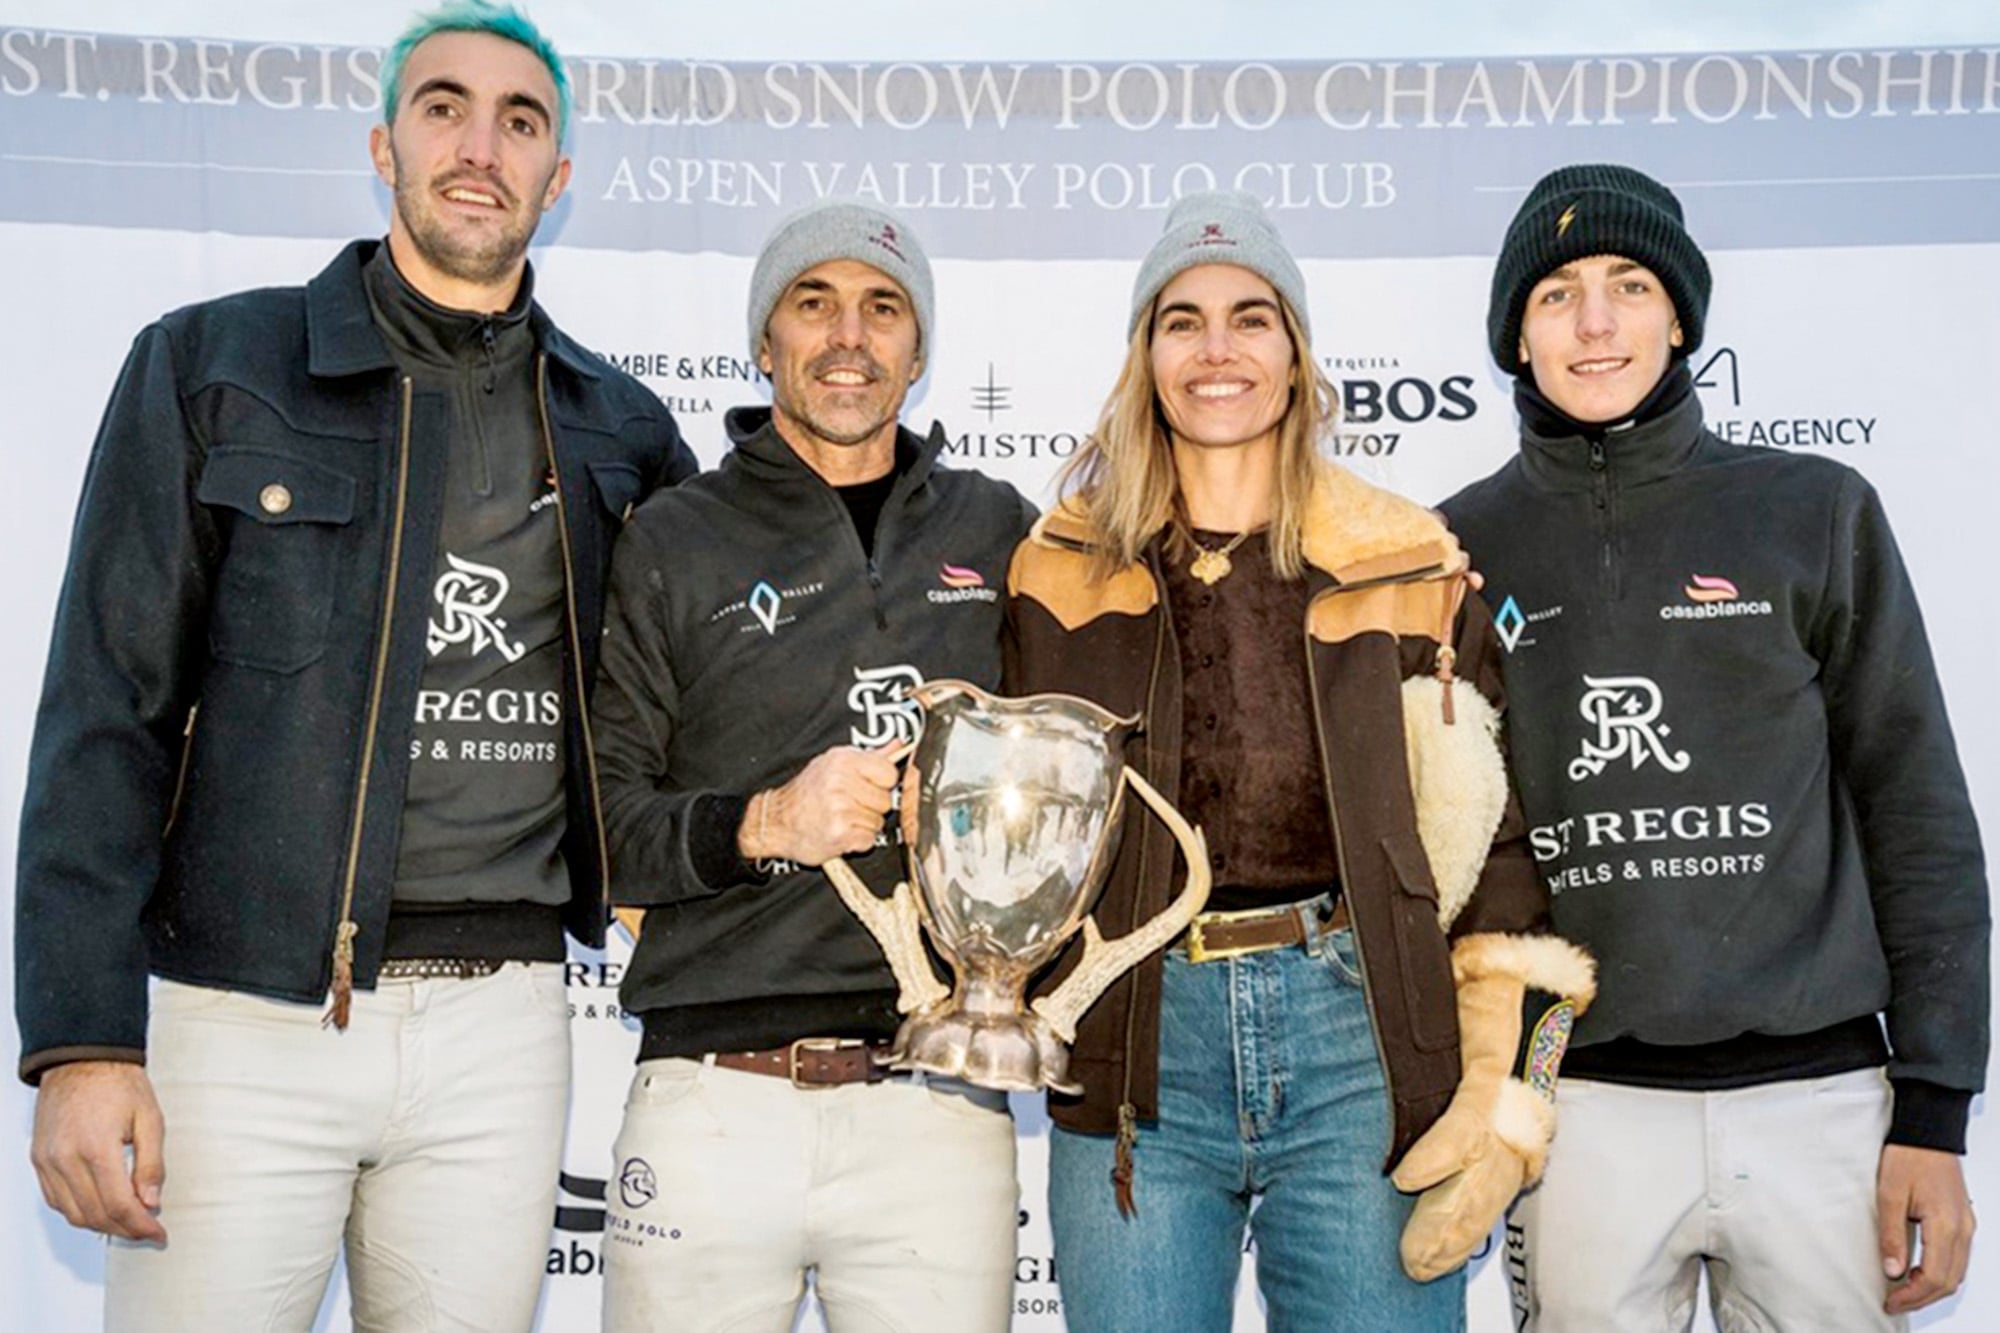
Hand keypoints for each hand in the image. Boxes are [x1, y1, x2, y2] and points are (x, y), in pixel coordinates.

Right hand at [30, 1061, 166, 1241]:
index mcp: (96, 1148)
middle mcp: (65, 1159)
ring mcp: (47, 1161)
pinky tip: (99, 1207)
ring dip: (101, 1224)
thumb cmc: (117, 1083)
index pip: (118, 1205)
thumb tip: (151, 1202)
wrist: (81, 1059)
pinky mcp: (39, 1159)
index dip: (140, 1226)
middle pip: (94, 1215)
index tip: (158, 1234)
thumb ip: (150, 1164)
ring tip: (128, 1221)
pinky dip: (78, 1211)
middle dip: (124, 1229)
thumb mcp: (150, 1118)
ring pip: (72, 1213)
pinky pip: (55, 1199)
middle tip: (147, 1230)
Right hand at [741, 744, 900, 866]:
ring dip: (864, 825)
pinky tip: (841, 832)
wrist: (776, 822)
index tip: (867, 788)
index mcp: (843, 760)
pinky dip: (858, 841)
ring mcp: (841, 808)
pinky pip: (869, 839)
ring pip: (878, 822)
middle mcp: (841, 781)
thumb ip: (870, 756)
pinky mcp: (840, 833)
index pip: (889, 773)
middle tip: (849, 806)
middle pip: (886, 800)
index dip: (881, 784)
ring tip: (842, 818)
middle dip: (871, 807)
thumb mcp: (834, 764)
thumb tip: (899, 744)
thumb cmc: (807, 794)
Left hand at [1878, 1143, 1973, 1313]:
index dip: (1912, 1296)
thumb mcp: (1889, 1195)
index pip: (1934, 1277)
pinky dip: (1941, 1272)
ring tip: (1903, 1290)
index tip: (1891, 1301)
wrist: (1928, 1132)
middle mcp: (1963, 1229)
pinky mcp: (1963, 1220)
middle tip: (1895, 1302)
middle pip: (1949, 1281)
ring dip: (1932, 1287)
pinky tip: (1920, 1271)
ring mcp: (1966, 1225)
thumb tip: (1892, 1270)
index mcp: (1946, 1225)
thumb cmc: (1909, 1156)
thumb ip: (1891, 1235)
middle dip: (1922, 1298)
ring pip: (1957, 1272)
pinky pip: (1958, 1257)